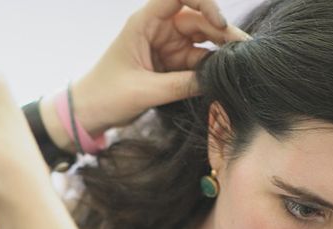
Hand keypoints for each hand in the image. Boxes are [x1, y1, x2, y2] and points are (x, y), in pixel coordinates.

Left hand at [72, 0, 250, 135]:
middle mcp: (158, 28)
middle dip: (222, 32)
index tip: (218, 24)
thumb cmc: (105, 96)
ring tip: (241, 64)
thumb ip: (180, 85)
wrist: (88, 113)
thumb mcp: (144, 92)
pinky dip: (211, 67)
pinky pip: (197, 60)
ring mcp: (166, 45)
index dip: (203, 2)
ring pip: (202, 40)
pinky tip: (225, 75)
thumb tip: (217, 79)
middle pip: (198, 19)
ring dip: (221, 50)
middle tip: (245, 51)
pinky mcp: (170, 63)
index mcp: (144, 22)